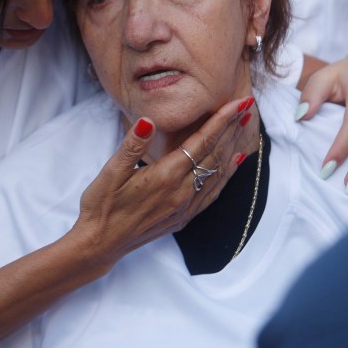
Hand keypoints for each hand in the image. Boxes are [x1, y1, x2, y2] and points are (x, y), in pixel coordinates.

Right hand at [73, 95, 255, 265]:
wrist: (100, 244)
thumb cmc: (101, 205)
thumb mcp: (110, 172)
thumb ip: (132, 145)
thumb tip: (147, 121)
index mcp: (166, 176)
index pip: (202, 142)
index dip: (221, 121)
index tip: (238, 103)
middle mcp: (182, 192)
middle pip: (215, 154)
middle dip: (232, 128)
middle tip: (248, 107)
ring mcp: (185, 207)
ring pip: (217, 172)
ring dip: (232, 147)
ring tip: (244, 127)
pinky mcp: (183, 217)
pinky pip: (212, 192)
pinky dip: (226, 174)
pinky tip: (232, 163)